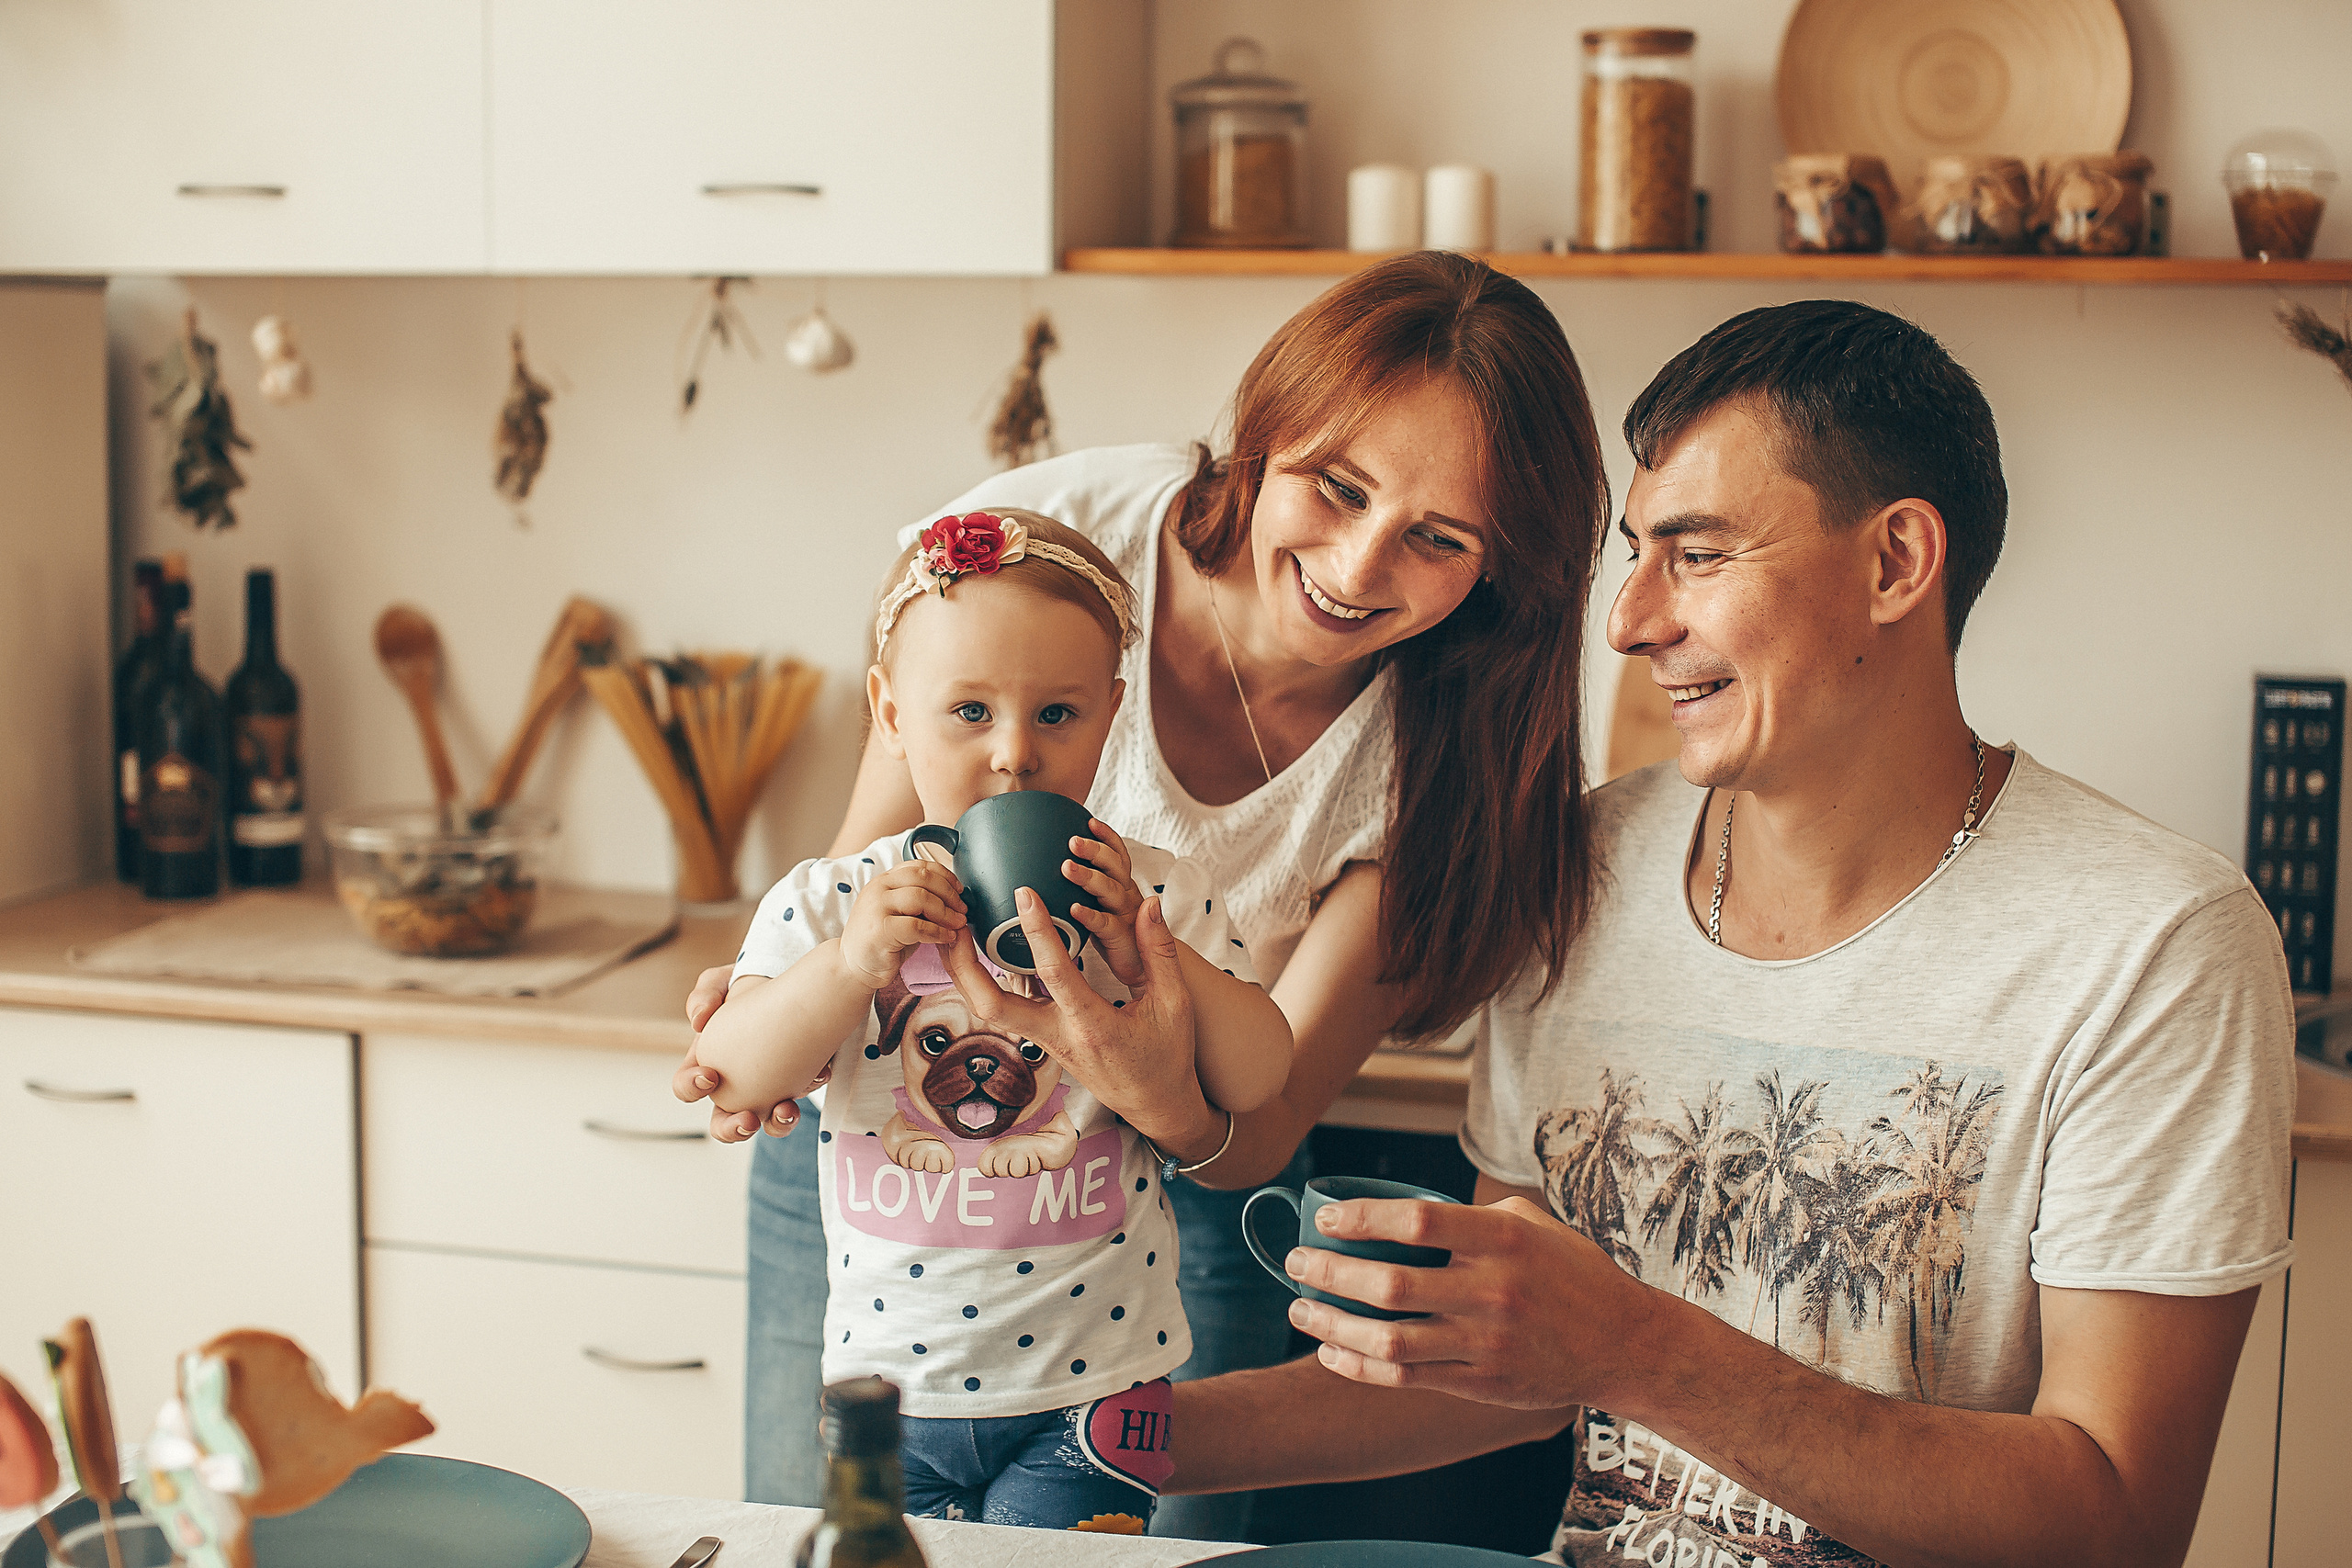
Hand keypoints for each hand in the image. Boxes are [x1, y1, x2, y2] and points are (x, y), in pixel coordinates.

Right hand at [675, 964, 802, 1142]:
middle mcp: (736, 1084)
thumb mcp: (724, 980)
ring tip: (786, 1110)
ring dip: (776, 1124)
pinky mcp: (799, 1081)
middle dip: (732, 1129)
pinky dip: (810, 1089)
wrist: (797, 981)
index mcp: (708, 1062)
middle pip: (723, 1122)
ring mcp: (769, 1086)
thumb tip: (698, 1021)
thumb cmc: (752, 984)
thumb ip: (706, 993)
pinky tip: (820, 1071)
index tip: (711, 1075)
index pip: (687, 1086)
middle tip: (747, 1120)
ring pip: (767, 1122)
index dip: (692, 1087)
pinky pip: (803, 1097)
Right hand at [840, 861, 966, 987]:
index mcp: (884, 880)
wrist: (853, 967)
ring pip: (921, 898)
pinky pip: (917, 926)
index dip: (945, 875)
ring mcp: (876, 907)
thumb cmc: (882, 941)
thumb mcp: (900, 913)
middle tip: (962, 909)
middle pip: (923, 877)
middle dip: (949, 893)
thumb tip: (954, 895)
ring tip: (958, 924)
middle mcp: (878, 888)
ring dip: (945, 912)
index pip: (919, 865)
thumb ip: (919, 898)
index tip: (959, 890)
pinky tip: (947, 938)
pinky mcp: (880, 930)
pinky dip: (937, 932)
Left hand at [941, 889, 1211, 1148]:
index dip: (1037, 931)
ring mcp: (1043, 1039)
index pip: (1055, 973)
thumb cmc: (1166, 1055)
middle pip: (990, 1006)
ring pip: (987, 1010)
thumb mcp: (1173, 1003)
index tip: (1024, 893)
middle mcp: (1057, 1035)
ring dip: (964, 972)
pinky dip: (983, 979)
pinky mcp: (1040, 1038)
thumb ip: (1160, 951)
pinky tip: (978, 951)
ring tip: (953, 930)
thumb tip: (1150, 904)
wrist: (1154, 1103)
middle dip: (964, 965)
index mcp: (1091, 1025)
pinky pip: (1003, 1008)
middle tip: (955, 921)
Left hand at [1065, 818, 1144, 985]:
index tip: (1089, 821)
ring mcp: (1126, 917)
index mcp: (1121, 886)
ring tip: (1068, 867)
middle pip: (1115, 866)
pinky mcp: (1123, 940)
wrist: (1144, 973)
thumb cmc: (1117, 939)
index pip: (1118, 855)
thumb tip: (1056, 870)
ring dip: (1090, 877)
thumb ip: (1089, 890)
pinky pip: (1106, 925)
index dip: (1107, 837)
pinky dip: (1091, 915)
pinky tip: (1075, 909)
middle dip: (1095, 850)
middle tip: (1073, 840)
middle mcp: (1126, 897)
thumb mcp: (1103, 909)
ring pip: (1110, 891)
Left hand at [1281, 1196, 1658, 1411]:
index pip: (1415, 1221)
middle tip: (1295, 1262)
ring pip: (1387, 1339)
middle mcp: (1491, 1291)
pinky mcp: (1482, 1384)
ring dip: (1332, 1325)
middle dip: (1329, 1272)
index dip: (1360, 1218)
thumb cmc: (1572, 1273)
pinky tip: (1332, 1352)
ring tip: (1301, 1310)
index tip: (1324, 1218)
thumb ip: (1472, 1215)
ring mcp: (1485, 1343)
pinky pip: (1406, 1378)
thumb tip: (1404, 1211)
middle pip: (1389, 1283)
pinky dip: (1359, 1366)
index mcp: (1502, 1240)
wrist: (1623, 1345)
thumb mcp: (1533, 1224)